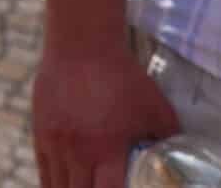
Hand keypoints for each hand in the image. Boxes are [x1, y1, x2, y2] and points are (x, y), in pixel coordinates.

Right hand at [32, 40, 179, 187]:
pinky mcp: (40, 133)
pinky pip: (44, 171)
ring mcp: (56, 143)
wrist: (82, 46)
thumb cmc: (122, 76)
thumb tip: (179, 157)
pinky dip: (53, 185)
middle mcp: (78, 152)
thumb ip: (167, 138)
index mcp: (108, 150)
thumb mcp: (156, 108)